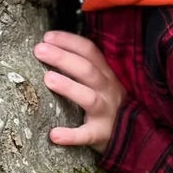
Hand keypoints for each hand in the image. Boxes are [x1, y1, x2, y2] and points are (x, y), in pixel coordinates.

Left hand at [33, 30, 124, 152]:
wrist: (133, 135)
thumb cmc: (107, 104)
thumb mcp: (102, 82)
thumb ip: (83, 68)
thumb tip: (50, 49)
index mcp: (106, 75)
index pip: (90, 51)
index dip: (69, 41)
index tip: (47, 37)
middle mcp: (108, 90)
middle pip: (87, 70)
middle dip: (63, 58)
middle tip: (40, 50)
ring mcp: (106, 112)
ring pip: (89, 98)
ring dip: (69, 87)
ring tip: (47, 79)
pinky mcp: (101, 134)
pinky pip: (87, 135)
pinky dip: (71, 136)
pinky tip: (54, 135)